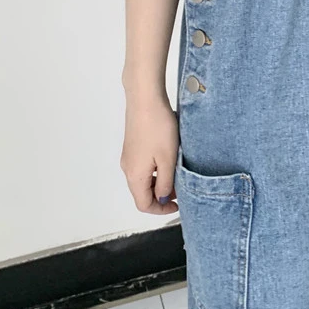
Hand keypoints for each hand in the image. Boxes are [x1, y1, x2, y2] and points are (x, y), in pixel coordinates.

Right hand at [120, 89, 178, 213]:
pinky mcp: (132, 144)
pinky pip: (143, 165)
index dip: (161, 210)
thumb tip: (162, 198)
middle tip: (181, 187)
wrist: (145, 99)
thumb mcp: (168, 159)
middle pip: (142, 192)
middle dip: (162, 194)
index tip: (178, 204)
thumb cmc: (158, 128)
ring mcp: (129, 156)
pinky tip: (169, 157)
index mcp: (135, 176)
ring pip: (143, 178)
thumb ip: (165, 183)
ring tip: (178, 171)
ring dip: (160, 180)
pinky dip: (156, 168)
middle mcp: (127, 168)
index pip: (144, 205)